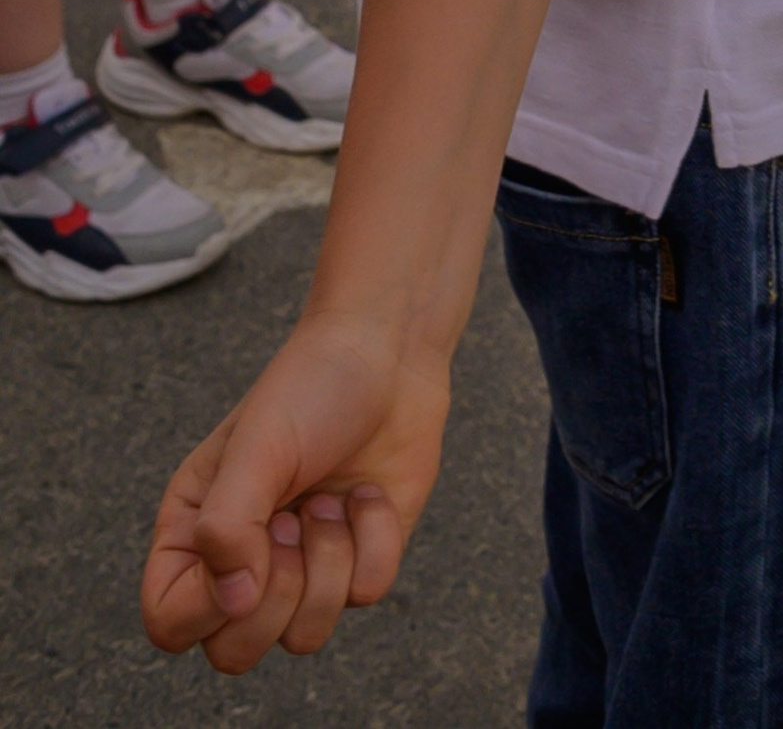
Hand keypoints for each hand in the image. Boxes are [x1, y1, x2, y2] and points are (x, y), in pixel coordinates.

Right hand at [142, 316, 448, 672]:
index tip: (256, 538)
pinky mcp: (357, 563)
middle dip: (279, 591)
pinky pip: (366, 594)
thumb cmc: (310, 388)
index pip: (170, 624)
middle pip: (235, 652)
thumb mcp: (257, 446)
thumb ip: (227, 526)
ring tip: (330, 499)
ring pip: (304, 637)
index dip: (209, 606)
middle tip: (294, 517)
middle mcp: (241, 564)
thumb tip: (235, 602)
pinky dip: (376, 540)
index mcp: (193, 534)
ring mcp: (301, 569)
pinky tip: (367, 494)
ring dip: (329, 560)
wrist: (388, 354)